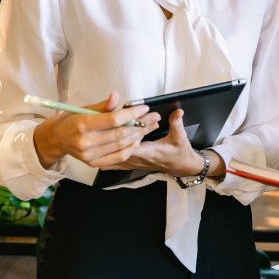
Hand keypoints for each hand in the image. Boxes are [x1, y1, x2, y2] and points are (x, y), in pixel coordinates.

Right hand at [33, 92, 160, 168]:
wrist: (56, 138)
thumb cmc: (71, 120)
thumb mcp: (84, 108)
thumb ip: (103, 105)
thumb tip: (117, 95)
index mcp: (83, 125)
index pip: (114, 119)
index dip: (132, 114)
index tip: (144, 107)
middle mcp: (86, 142)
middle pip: (121, 133)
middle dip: (141, 124)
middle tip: (154, 116)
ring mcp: (90, 155)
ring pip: (122, 145)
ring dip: (140, 135)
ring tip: (150, 126)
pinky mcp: (93, 163)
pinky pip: (118, 157)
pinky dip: (131, 148)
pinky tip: (139, 139)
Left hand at [102, 109, 224, 177]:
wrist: (180, 167)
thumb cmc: (179, 153)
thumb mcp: (180, 137)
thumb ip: (177, 123)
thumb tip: (178, 111)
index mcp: (148, 152)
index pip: (131, 141)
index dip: (124, 130)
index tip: (120, 119)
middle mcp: (138, 159)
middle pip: (119, 146)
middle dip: (113, 131)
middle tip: (108, 118)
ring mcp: (133, 163)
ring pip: (113, 154)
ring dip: (107, 143)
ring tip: (100, 130)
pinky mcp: (131, 164)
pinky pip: (113, 162)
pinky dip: (105, 154)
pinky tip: (98, 148)